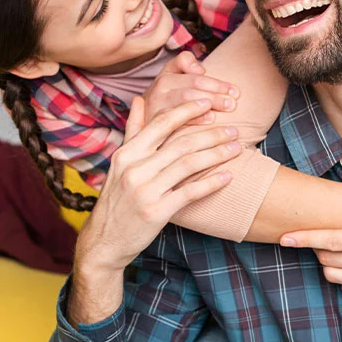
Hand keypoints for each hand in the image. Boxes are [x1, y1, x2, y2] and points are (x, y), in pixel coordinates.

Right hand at [68, 97, 239, 325]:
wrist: (104, 242)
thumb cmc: (117, 200)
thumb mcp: (119, 164)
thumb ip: (132, 131)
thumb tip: (139, 99)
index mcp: (126, 154)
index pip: (160, 124)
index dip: (186, 111)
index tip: (208, 104)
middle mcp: (134, 169)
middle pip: (181, 143)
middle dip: (212, 133)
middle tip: (234, 128)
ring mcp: (145, 191)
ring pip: (189, 164)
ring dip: (217, 154)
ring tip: (237, 148)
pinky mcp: (156, 212)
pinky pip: (190, 192)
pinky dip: (212, 183)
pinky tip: (228, 176)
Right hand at [143, 51, 239, 124]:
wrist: (142, 122)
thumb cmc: (168, 99)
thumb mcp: (175, 79)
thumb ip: (187, 65)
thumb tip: (200, 69)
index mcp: (168, 72)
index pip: (192, 69)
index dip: (213, 78)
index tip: (234, 90)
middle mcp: (160, 85)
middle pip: (193, 84)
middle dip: (217, 91)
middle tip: (235, 101)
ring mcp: (156, 102)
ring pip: (186, 98)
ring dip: (210, 101)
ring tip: (227, 106)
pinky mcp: (154, 120)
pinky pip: (176, 118)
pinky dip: (194, 118)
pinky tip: (210, 119)